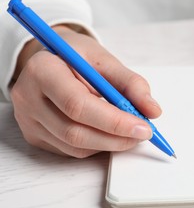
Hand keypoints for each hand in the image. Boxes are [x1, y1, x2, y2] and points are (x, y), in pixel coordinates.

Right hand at [11, 26, 161, 157]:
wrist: (50, 60)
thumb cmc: (77, 56)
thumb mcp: (105, 60)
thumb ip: (131, 83)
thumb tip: (152, 111)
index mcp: (42, 70)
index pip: (77, 105)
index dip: (114, 121)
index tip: (144, 127)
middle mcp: (28, 98)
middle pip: (75, 132)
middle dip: (116, 138)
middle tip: (143, 134)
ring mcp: (27, 120)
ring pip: (74, 146)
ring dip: (110, 144)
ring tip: (130, 132)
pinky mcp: (34, 135)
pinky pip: (70, 150)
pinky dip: (97, 146)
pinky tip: (110, 133)